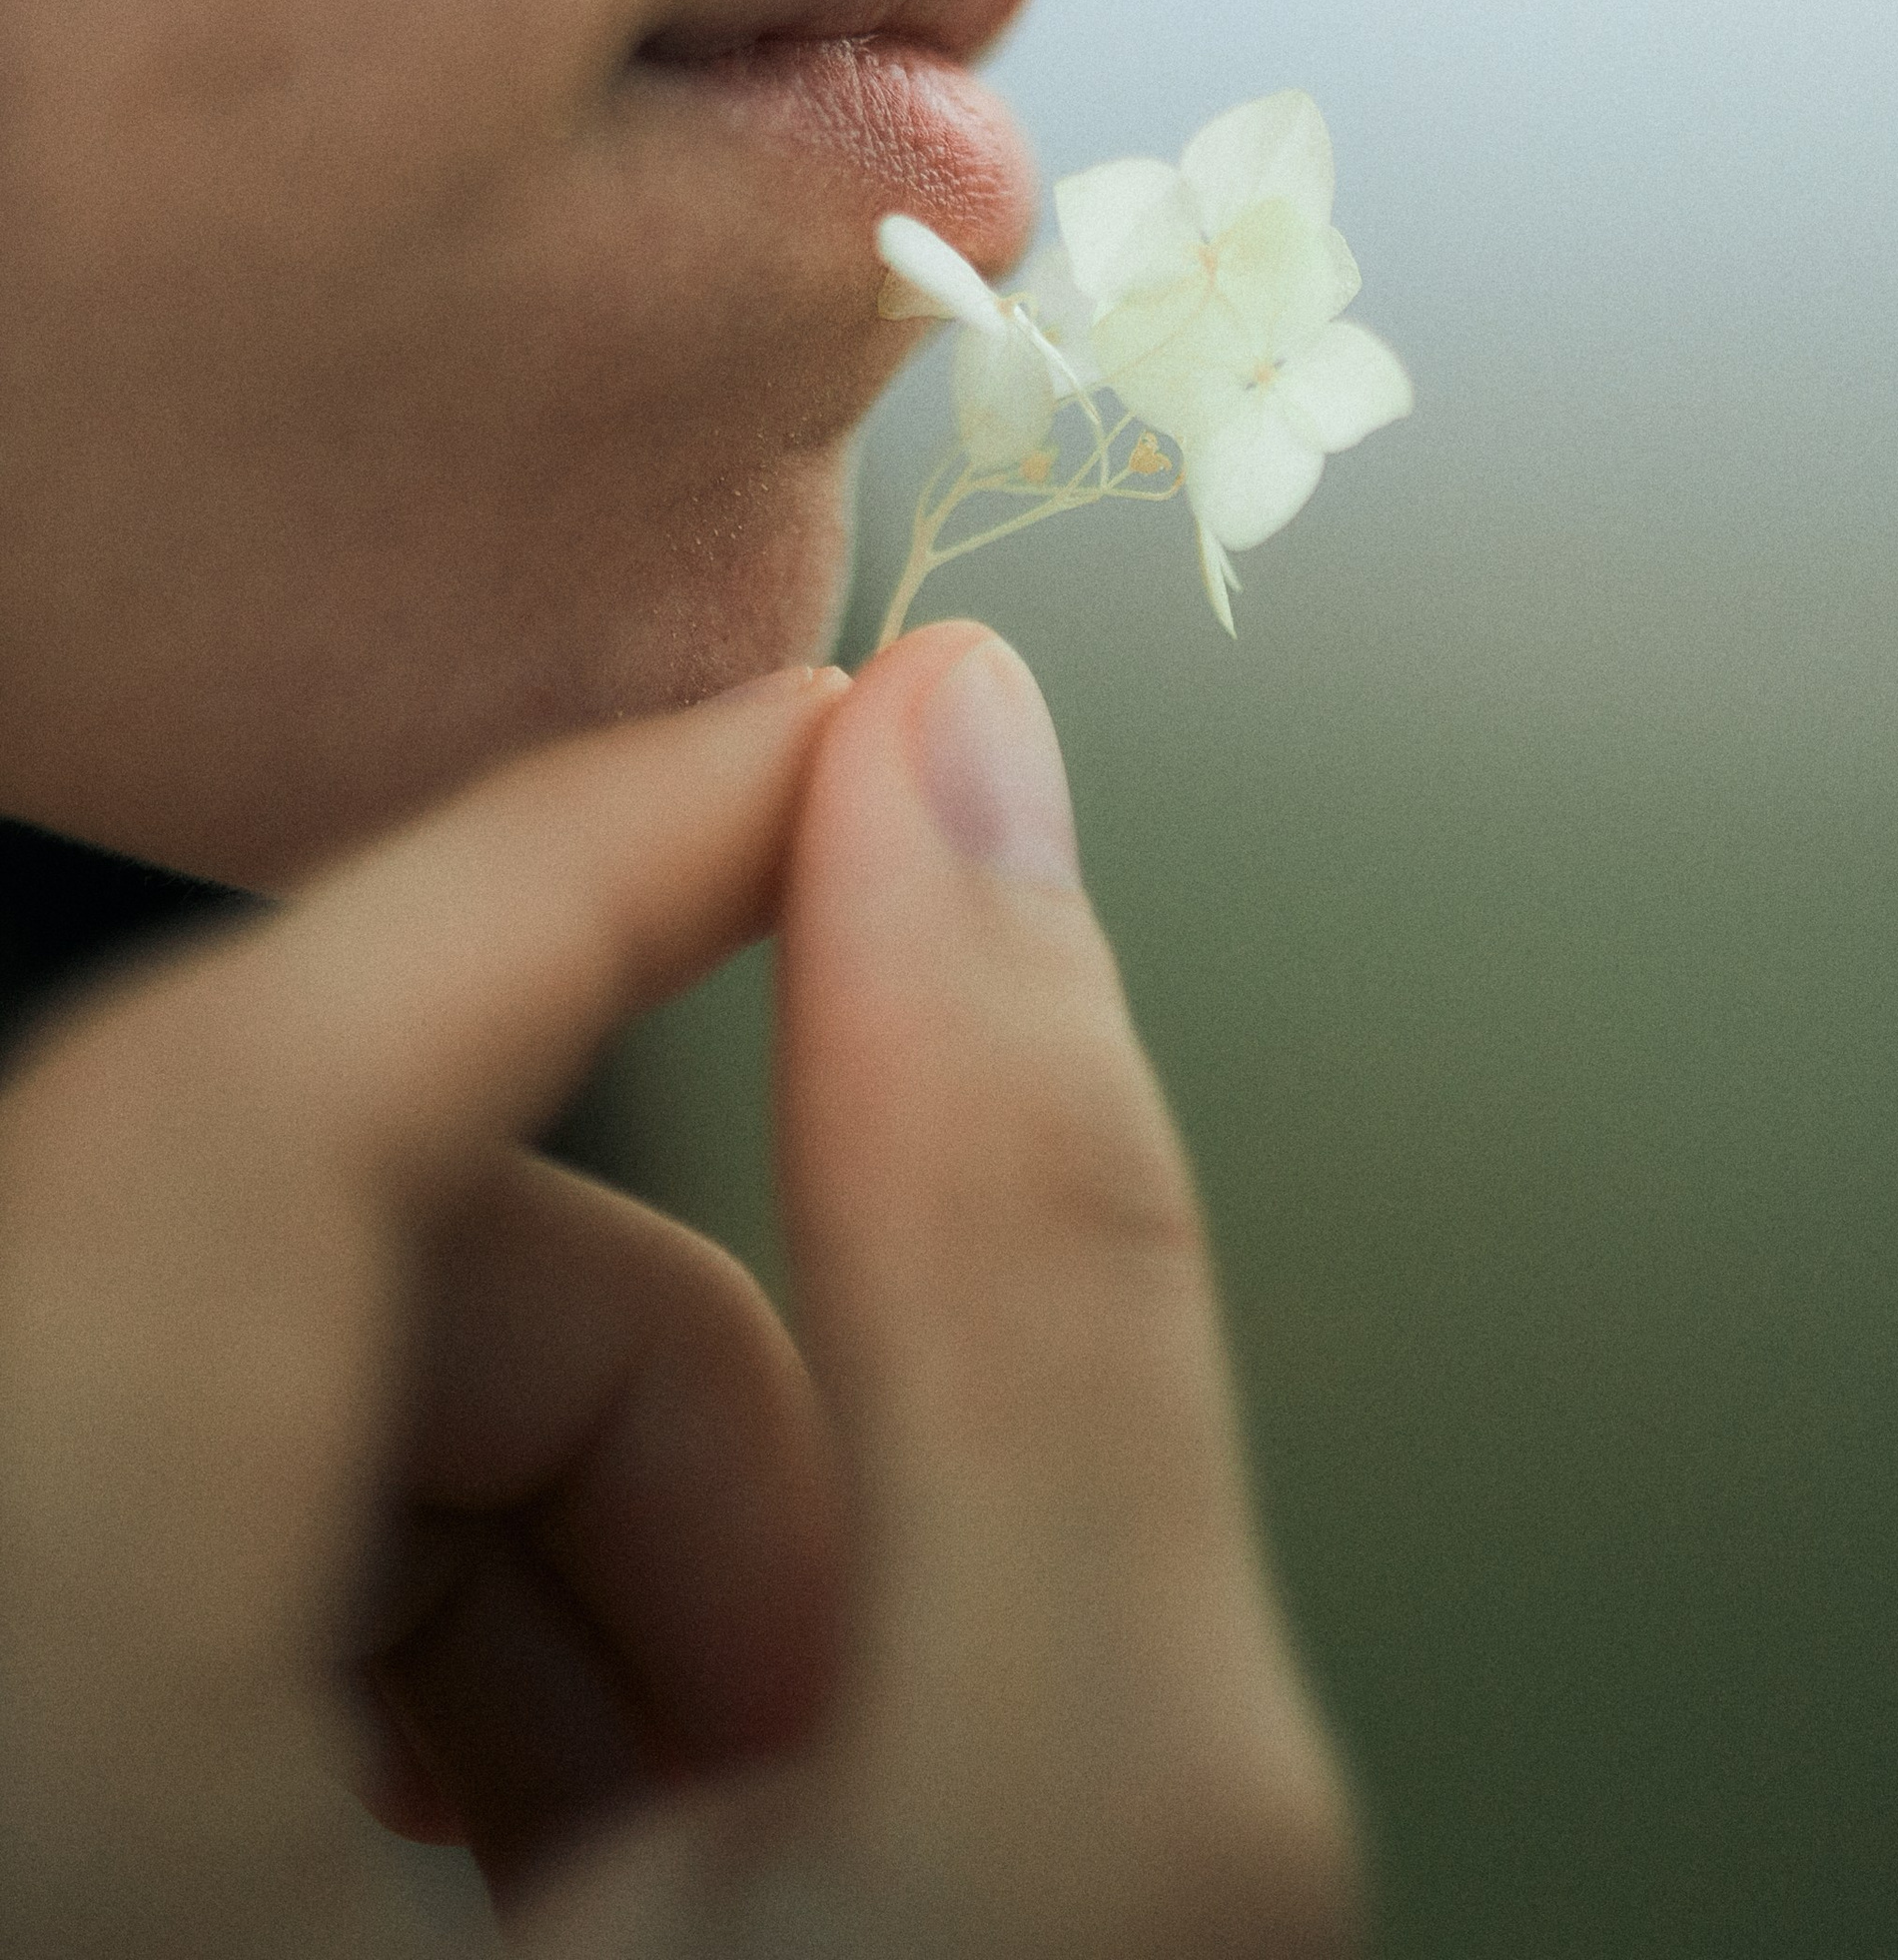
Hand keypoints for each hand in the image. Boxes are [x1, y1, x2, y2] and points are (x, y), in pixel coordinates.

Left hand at [0, 633, 1358, 1956]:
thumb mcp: (1087, 1834)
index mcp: (60, 1783)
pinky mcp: (36, 1784)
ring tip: (752, 1807)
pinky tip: (593, 1862)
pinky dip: (447, 1622)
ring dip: (571, 1518)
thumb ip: (1035, 1269)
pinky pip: (172, 1514)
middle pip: (247, 1242)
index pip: (229, 1109)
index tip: (835, 754)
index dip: (575, 855)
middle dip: (640, 1345)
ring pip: (230, 1368)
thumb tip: (968, 783)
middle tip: (856, 1620)